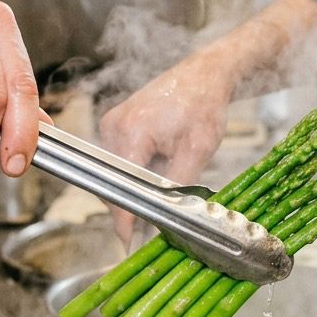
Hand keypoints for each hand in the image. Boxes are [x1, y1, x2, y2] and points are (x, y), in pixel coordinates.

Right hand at [98, 50, 234, 243]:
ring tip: (164, 183)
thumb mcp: (197, 152)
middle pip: (112, 182)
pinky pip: (118, 159)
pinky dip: (135, 171)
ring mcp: (111, 123)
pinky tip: (158, 169)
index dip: (123, 218)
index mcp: (131, 132)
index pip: (119, 186)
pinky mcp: (116, 124)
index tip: (127, 241)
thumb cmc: (204, 106)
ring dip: (134, 186)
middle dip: (131, 202)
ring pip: (114, 173)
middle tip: (156, 218)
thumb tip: (162, 218)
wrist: (203, 75)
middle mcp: (113, 126)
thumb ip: (176, 188)